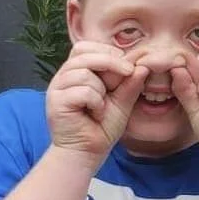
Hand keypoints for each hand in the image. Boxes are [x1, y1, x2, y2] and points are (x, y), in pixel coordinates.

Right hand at [46, 42, 147, 159]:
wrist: (86, 153)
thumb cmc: (101, 127)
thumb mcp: (122, 102)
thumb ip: (130, 83)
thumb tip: (143, 65)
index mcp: (76, 71)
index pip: (87, 46)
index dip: (109, 53)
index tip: (126, 70)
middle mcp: (64, 76)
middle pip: (84, 52)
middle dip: (111, 63)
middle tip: (126, 76)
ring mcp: (57, 88)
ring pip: (84, 72)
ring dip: (100, 90)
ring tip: (100, 106)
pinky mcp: (55, 102)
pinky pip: (82, 91)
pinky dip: (95, 102)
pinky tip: (94, 114)